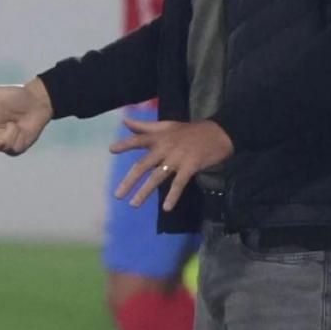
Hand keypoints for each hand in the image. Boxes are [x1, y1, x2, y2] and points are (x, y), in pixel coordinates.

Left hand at [110, 119, 232, 211]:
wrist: (219, 132)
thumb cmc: (191, 131)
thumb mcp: (167, 125)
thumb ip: (145, 126)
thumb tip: (124, 121)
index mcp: (159, 137)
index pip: (139, 140)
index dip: (126, 144)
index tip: (112, 150)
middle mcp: (165, 147)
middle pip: (143, 165)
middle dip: (130, 181)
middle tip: (117, 195)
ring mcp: (177, 158)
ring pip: (157, 177)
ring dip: (145, 191)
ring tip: (134, 204)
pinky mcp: (190, 166)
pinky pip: (179, 183)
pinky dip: (173, 196)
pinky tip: (167, 208)